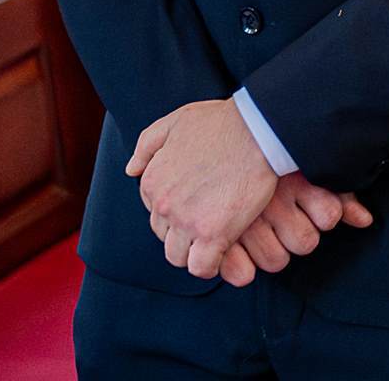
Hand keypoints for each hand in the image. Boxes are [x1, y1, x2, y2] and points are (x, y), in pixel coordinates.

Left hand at [127, 99, 279, 279]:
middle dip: (183, 232)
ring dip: (193, 252)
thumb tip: (131, 169)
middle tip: (209, 221)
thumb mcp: (176, 122)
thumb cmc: (222, 123)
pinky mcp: (213, 234)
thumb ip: (147, 145)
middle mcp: (163, 205)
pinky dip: (210, 265)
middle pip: (164, 235)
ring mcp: (186, 221)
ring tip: (215, 240)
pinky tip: (224, 252)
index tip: (196, 205)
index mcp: (152, 181)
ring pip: (177, 256)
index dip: (175, 211)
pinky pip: (201, 267)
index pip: (154, 211)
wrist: (257, 130)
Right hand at [224, 173, 375, 286]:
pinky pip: (242, 273)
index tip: (312, 205)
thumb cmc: (269, 164)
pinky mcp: (220, 238)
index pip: (329, 214)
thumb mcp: (308, 171)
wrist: (221, 147)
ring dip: (273, 251)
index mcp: (296, 180)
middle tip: (282, 217)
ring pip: (278, 260)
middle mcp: (273, 201)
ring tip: (263, 230)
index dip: (324, 214)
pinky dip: (240, 267)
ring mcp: (246, 220)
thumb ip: (341, 195)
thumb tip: (365, 220)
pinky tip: (241, 249)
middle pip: (305, 242)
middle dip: (298, 234)